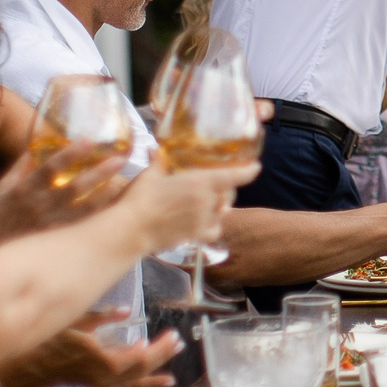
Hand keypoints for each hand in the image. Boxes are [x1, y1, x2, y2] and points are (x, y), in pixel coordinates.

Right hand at [0, 148, 132, 249]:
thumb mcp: (2, 191)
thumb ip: (20, 168)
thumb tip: (36, 145)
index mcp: (23, 191)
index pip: (48, 169)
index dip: (70, 154)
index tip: (90, 141)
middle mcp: (38, 209)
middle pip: (74, 188)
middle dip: (99, 173)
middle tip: (120, 159)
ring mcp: (51, 228)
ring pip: (85, 211)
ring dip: (107, 195)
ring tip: (125, 182)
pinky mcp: (59, 244)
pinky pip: (85, 230)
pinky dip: (102, 218)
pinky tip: (117, 209)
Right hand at [16, 312, 178, 386]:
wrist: (37, 367)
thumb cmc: (55, 341)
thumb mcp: (76, 323)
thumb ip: (102, 316)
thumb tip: (127, 311)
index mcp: (101, 360)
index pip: (136, 356)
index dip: (154, 348)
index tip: (168, 335)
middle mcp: (107, 376)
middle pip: (142, 366)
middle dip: (163, 352)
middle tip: (179, 338)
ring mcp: (106, 383)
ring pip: (140, 375)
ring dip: (161, 362)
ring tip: (178, 348)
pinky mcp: (105, 385)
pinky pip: (133, 384)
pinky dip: (152, 381)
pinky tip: (170, 379)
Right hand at [120, 153, 253, 254]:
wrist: (131, 230)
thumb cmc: (140, 199)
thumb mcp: (150, 175)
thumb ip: (158, 162)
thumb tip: (155, 150)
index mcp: (200, 182)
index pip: (234, 176)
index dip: (249, 171)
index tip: (256, 167)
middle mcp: (207, 202)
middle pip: (228, 194)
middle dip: (227, 190)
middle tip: (219, 186)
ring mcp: (203, 220)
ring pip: (222, 212)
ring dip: (220, 207)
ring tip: (210, 203)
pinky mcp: (195, 236)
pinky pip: (214, 230)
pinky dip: (213, 226)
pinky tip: (205, 222)